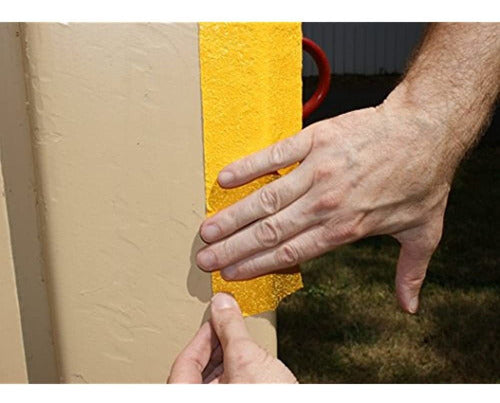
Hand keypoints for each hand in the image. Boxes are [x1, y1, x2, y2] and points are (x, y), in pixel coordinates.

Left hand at [167, 293, 296, 383]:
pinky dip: (234, 372)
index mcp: (191, 396)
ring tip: (241, 343)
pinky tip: (248, 362)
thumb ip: (231, 328)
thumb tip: (221, 304)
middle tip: (228, 328)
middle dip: (214, 346)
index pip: (185, 362)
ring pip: (211, 382)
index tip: (216, 320)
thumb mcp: (247, 358)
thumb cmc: (268, 399)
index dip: (202, 336)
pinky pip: (226, 388)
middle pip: (196, 372)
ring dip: (225, 358)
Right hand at [196, 91, 452, 313]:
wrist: (426, 129)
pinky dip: (248, 168)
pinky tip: (224, 180)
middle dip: (232, 248)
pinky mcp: (314, 140)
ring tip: (206, 230)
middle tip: (204, 259)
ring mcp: (316, 170)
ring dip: (232, 217)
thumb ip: (410, 272)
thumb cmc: (423, 181)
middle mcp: (324, 203)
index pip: (289, 253)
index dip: (256, 265)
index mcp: (344, 228)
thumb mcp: (423, 233)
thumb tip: (409, 307)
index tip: (231, 274)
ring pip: (265, 199)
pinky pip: (274, 155)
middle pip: (269, 232)